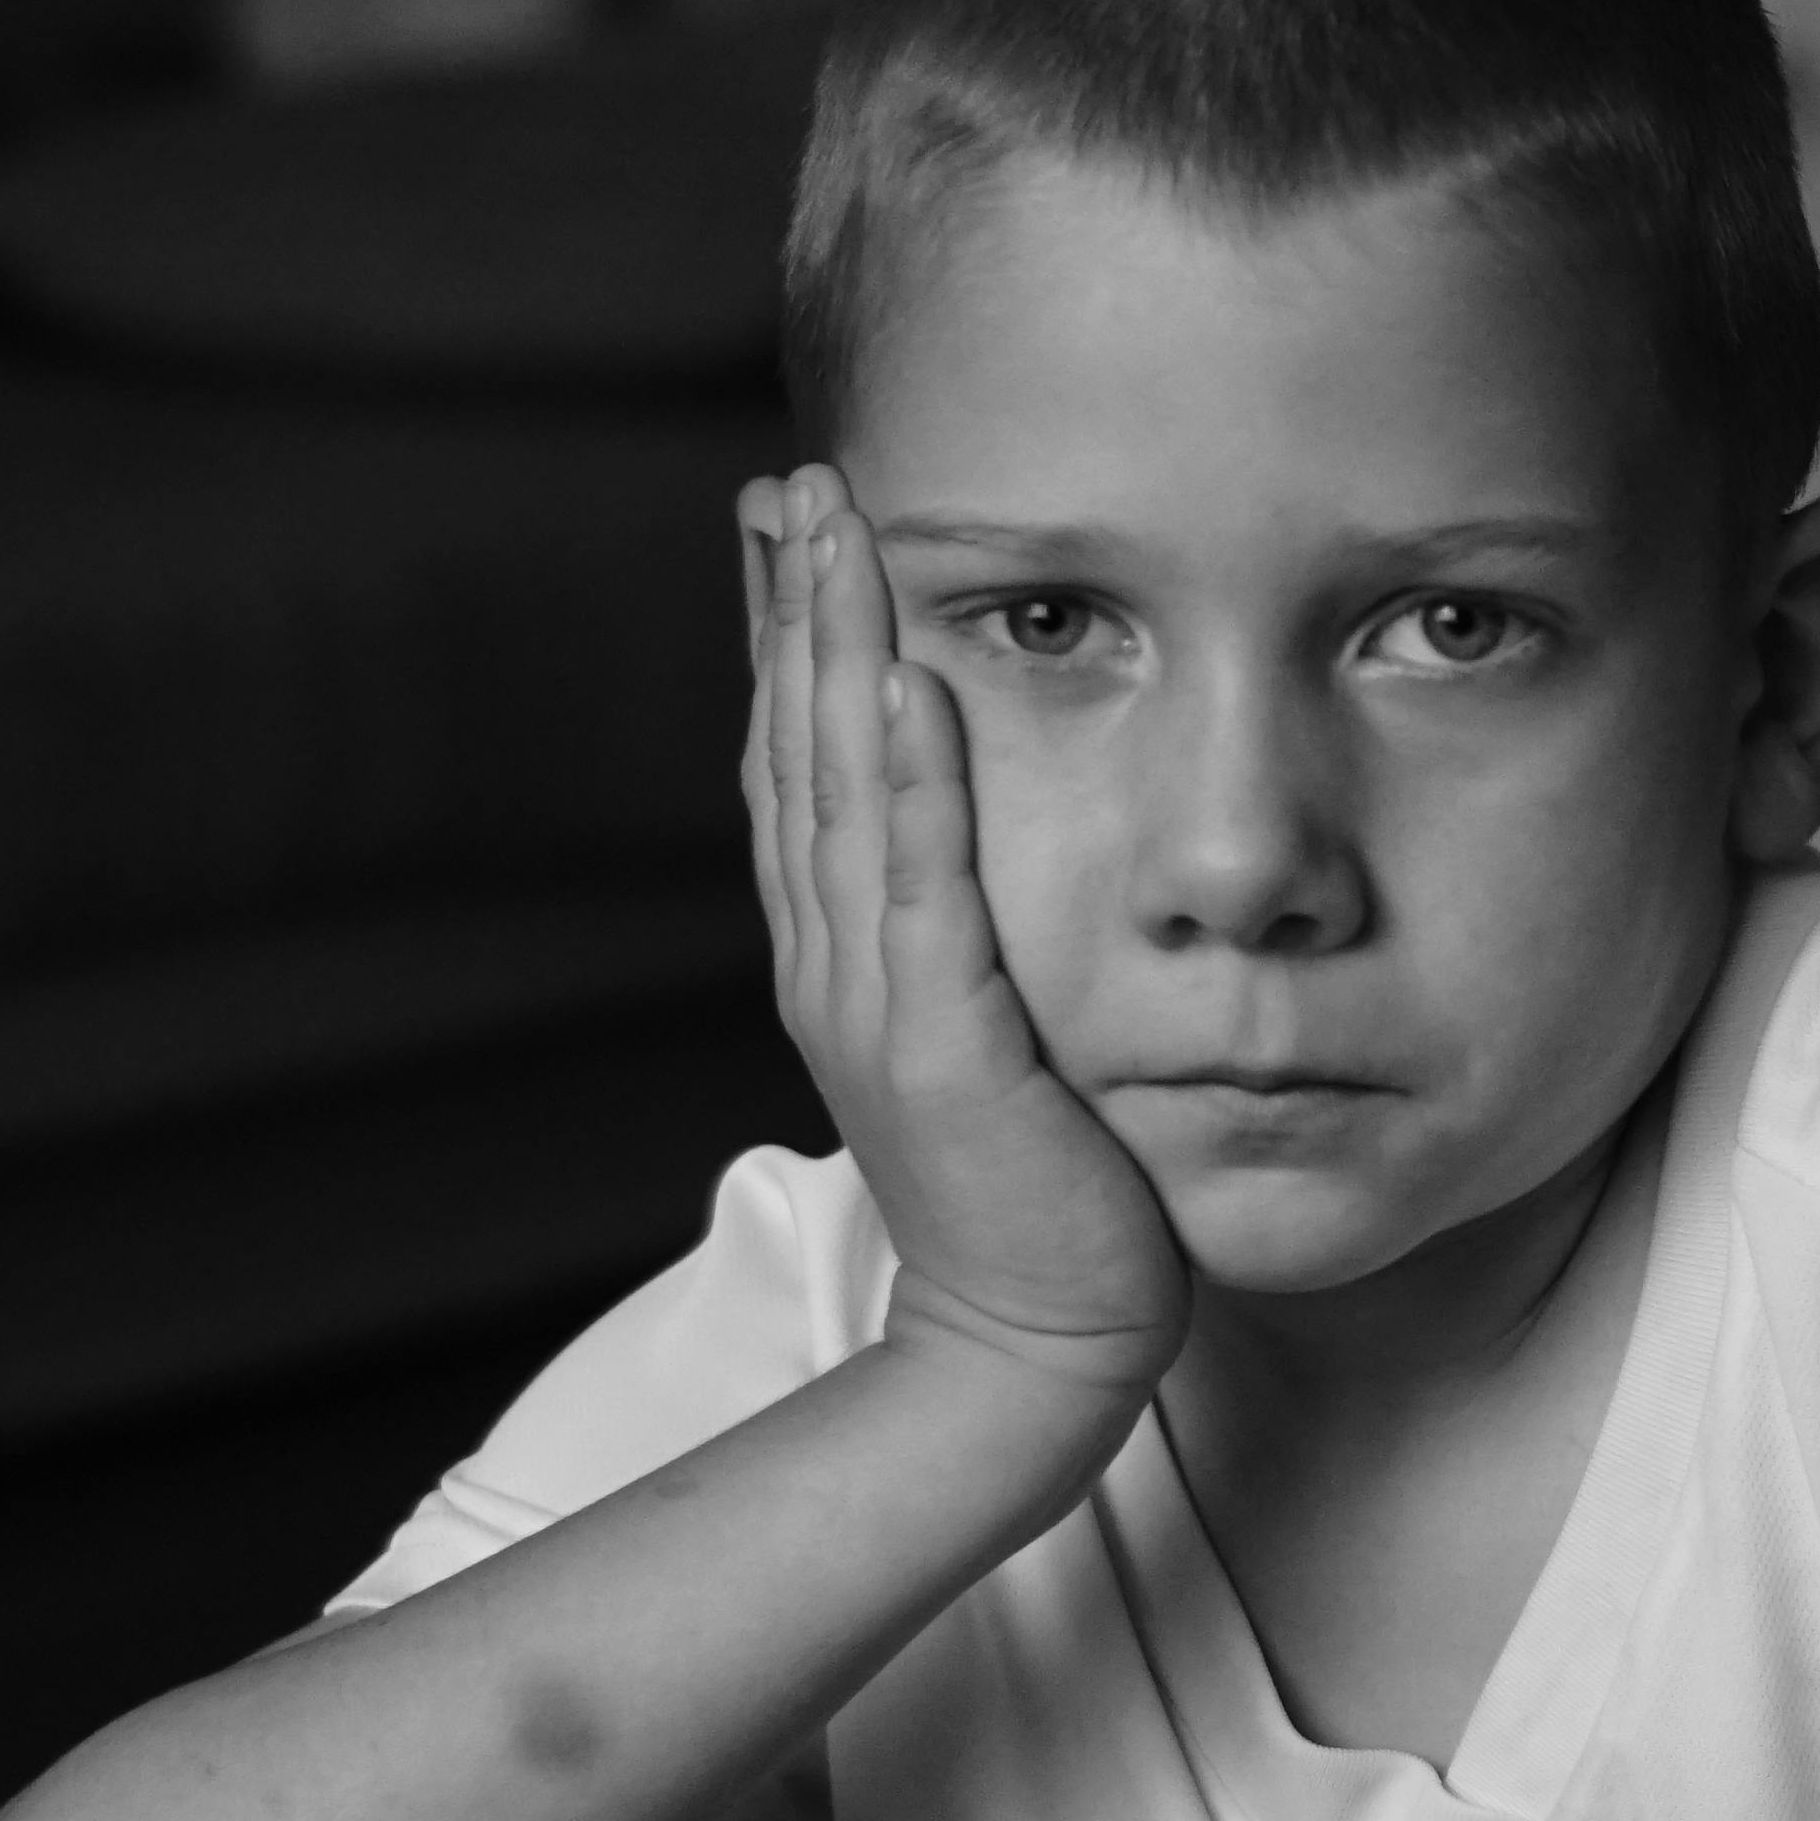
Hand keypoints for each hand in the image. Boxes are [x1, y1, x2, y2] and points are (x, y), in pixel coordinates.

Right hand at [742, 466, 1187, 1404]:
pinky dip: (906, 778)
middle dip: (790, 605)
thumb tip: (967, 842)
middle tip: (791, 477)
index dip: (782, 638)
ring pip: (836, 789)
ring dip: (829, 649)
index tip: (786, 522)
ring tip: (828, 527)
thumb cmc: (1036, 1190)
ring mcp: (873, 999)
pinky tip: (899, 679)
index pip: (794, 765)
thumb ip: (955, 933)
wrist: (1030, 1343)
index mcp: (836, 953)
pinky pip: (920, 886)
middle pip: (793, 749)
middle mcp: (830, 960)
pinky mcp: (944, 1041)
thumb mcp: (982, 1031)